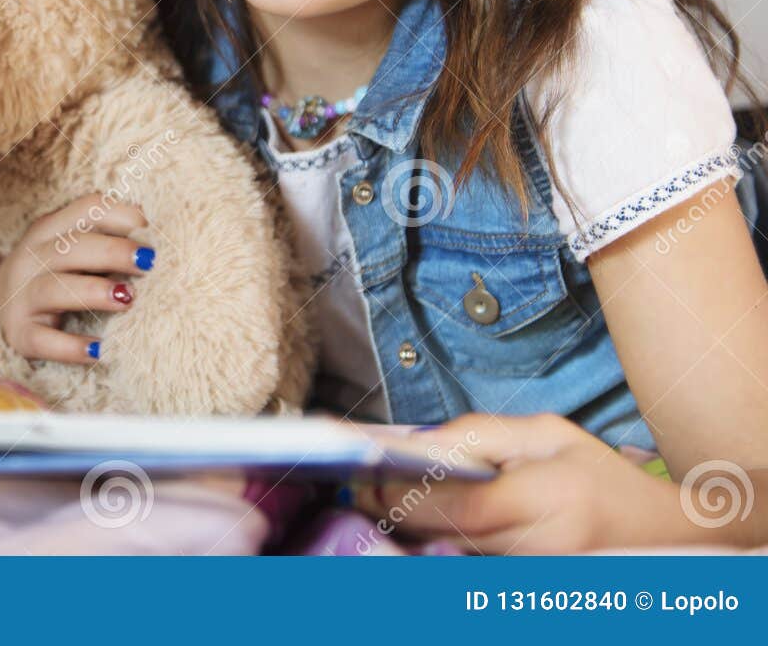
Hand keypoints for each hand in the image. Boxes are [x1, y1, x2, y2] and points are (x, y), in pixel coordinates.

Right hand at [0, 193, 153, 363]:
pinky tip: (98, 351)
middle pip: (71, 247)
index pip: (86, 209)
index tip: (150, 230)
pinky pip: (43, 340)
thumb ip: (104, 235)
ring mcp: (22, 296)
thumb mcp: (71, 246)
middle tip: (147, 263)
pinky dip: (70, 346)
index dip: (121, 215)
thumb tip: (150, 225)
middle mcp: (32, 258)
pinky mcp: (20, 334)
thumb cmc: (52, 273)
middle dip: (113, 252)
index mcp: (50, 229)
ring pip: (54, 289)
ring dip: (92, 291)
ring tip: (127, 298)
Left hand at [354, 412, 751, 553]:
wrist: (666, 533)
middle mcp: (542, 548)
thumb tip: (421, 442)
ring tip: (376, 503)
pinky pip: (471, 568)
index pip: (461, 504)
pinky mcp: (529, 589)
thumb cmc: (602, 477)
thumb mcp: (548, 434)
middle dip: (398, 513)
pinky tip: (417, 528)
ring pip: (455, 555)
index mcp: (550, 500)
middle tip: (358, 488)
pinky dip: (440, 548)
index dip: (408, 494)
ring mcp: (536, 577)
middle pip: (449, 534)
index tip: (368, 478)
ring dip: (412, 532)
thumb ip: (481, 434)